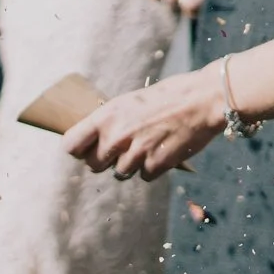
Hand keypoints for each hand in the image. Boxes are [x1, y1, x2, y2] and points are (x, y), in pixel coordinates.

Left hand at [63, 65, 224, 179]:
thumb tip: (92, 140)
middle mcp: (116, 136)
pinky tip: (161, 150)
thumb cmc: (164, 98)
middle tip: (121, 149)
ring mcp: (136, 152)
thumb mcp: (127, 102)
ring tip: (146, 146)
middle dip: (104, 160)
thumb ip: (108, 122)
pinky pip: (143, 176)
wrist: (201, 100)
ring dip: (130, 165)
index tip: (85, 149)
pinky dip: (151, 168)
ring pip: (119, 173)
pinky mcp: (156, 165)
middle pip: (93, 165)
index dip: (78, 150)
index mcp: (105, 117)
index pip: (71, 145)